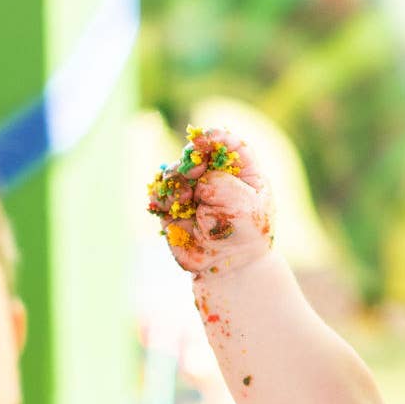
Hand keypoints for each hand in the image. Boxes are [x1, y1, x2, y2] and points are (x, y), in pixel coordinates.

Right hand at [147, 127, 274, 275]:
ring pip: (174, 170)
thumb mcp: (245, 206)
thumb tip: (195, 175)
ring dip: (176, 180)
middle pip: (196, 152)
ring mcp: (192, 190)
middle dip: (191, 159)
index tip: (203, 141)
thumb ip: (222, 184)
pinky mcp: (172, 206)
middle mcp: (216, 177)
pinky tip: (173, 208)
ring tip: (186, 199)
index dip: (214, 137)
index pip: (228, 143)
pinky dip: (162, 195)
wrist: (230, 266)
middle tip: (193, 173)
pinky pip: (158, 191)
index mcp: (242, 172)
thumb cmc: (246, 235)